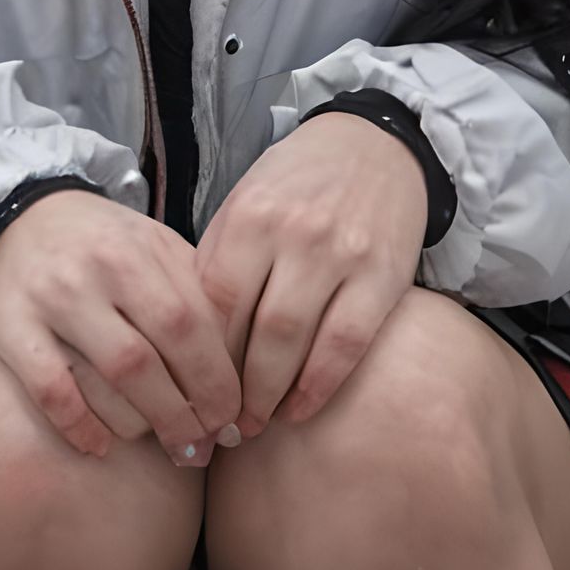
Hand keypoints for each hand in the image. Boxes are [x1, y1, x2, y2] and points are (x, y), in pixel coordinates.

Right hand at [0, 187, 242, 467]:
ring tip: (161, 441)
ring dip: (143, 424)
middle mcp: (96, 271)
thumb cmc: (109, 247)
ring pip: (109, 379)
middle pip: (153, 358)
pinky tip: (100, 445)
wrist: (26, 217)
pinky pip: (51, 391)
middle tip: (203, 445)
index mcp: (141, 250)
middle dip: (186, 413)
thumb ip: (197, 296)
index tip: (234, 417)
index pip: (193, 325)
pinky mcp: (11, 327)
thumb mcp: (157, 250)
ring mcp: (50, 299)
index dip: (218, 380)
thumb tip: (244, 372)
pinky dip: (80, 425)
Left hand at [192, 112, 427, 437]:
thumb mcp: (246, 201)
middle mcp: (293, 233)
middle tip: (219, 422)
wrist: (374, 146)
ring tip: (255, 423)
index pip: (212, 301)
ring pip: (296, 343)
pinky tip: (301, 407)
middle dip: (232, 388)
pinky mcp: (382, 276)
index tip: (187, 389)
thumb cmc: (297, 181)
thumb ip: (219, 259)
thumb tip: (188, 337)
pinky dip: (320, 385)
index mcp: (249, 214)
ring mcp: (341, 255)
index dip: (198, 354)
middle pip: (252, 330)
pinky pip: (347, 345)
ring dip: (272, 396)